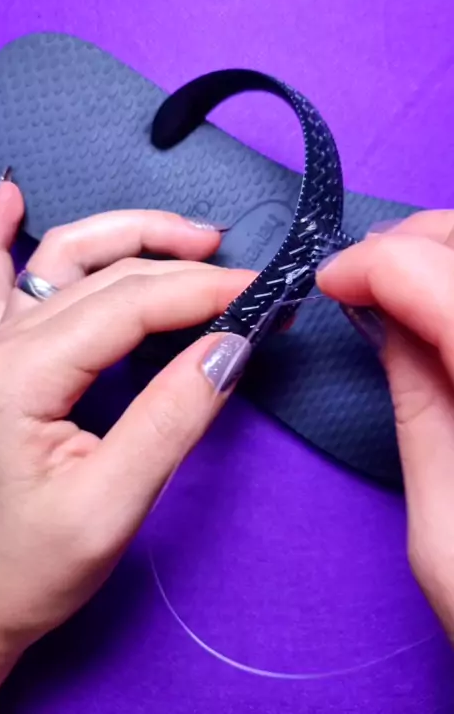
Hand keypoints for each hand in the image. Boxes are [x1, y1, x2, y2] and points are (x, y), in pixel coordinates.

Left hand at [0, 179, 253, 709]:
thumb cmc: (30, 569)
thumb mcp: (111, 507)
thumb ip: (171, 419)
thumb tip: (232, 346)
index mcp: (20, 376)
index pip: (131, 304)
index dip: (206, 291)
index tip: (266, 293)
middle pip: (107, 274)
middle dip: (187, 266)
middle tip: (250, 277)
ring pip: (62, 258)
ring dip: (128, 234)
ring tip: (192, 237)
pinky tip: (11, 197)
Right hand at [317, 210, 453, 641]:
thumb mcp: (445, 534)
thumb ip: (419, 405)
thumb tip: (386, 319)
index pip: (442, 282)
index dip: (374, 265)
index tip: (330, 283)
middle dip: (418, 237)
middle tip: (366, 271)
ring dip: (449, 250)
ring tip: (406, 277)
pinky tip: (447, 306)